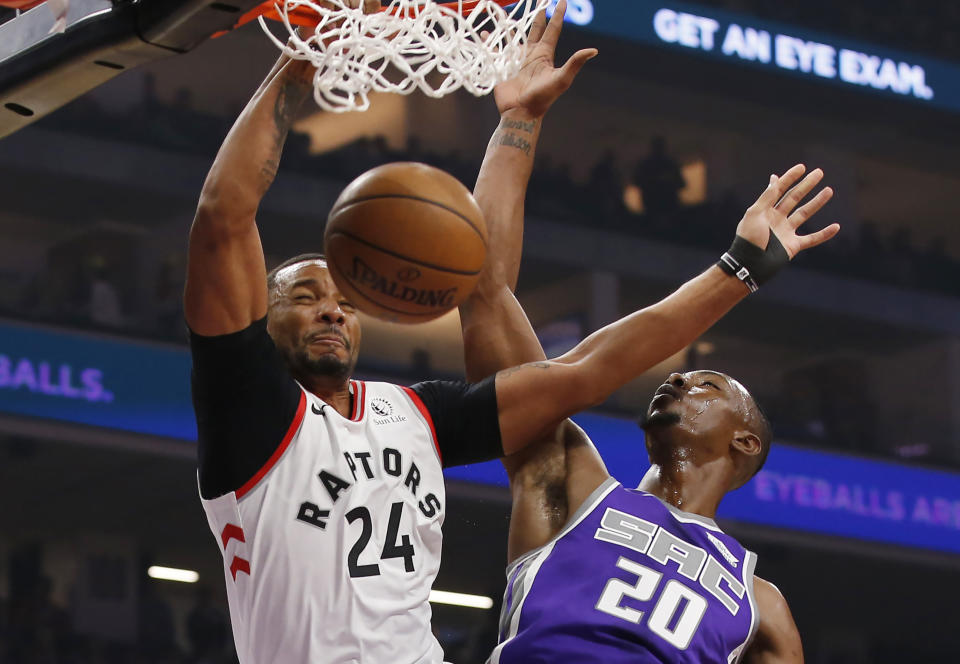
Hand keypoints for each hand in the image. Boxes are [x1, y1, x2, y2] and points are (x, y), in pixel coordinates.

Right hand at [493, 0, 597, 117]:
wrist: (521, 113)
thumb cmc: (542, 98)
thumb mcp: (561, 79)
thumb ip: (574, 63)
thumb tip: (594, 50)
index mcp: (544, 54)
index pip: (553, 30)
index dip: (558, 15)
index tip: (562, 1)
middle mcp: (531, 54)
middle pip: (535, 28)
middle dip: (538, 14)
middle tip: (539, 0)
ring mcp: (516, 59)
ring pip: (514, 36)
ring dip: (512, 25)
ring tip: (508, 13)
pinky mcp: (502, 66)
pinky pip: (495, 50)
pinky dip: (490, 41)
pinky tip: (486, 34)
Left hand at [736, 164, 838, 257]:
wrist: (749, 264)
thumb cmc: (748, 238)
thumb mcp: (754, 214)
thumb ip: (766, 197)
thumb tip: (774, 178)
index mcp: (765, 210)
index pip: (779, 190)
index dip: (790, 178)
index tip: (802, 167)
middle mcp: (776, 219)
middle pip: (794, 198)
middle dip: (806, 185)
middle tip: (819, 173)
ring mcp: (785, 232)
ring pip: (805, 214)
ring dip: (817, 202)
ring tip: (829, 190)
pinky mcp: (793, 246)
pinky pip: (812, 239)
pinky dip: (824, 234)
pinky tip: (836, 227)